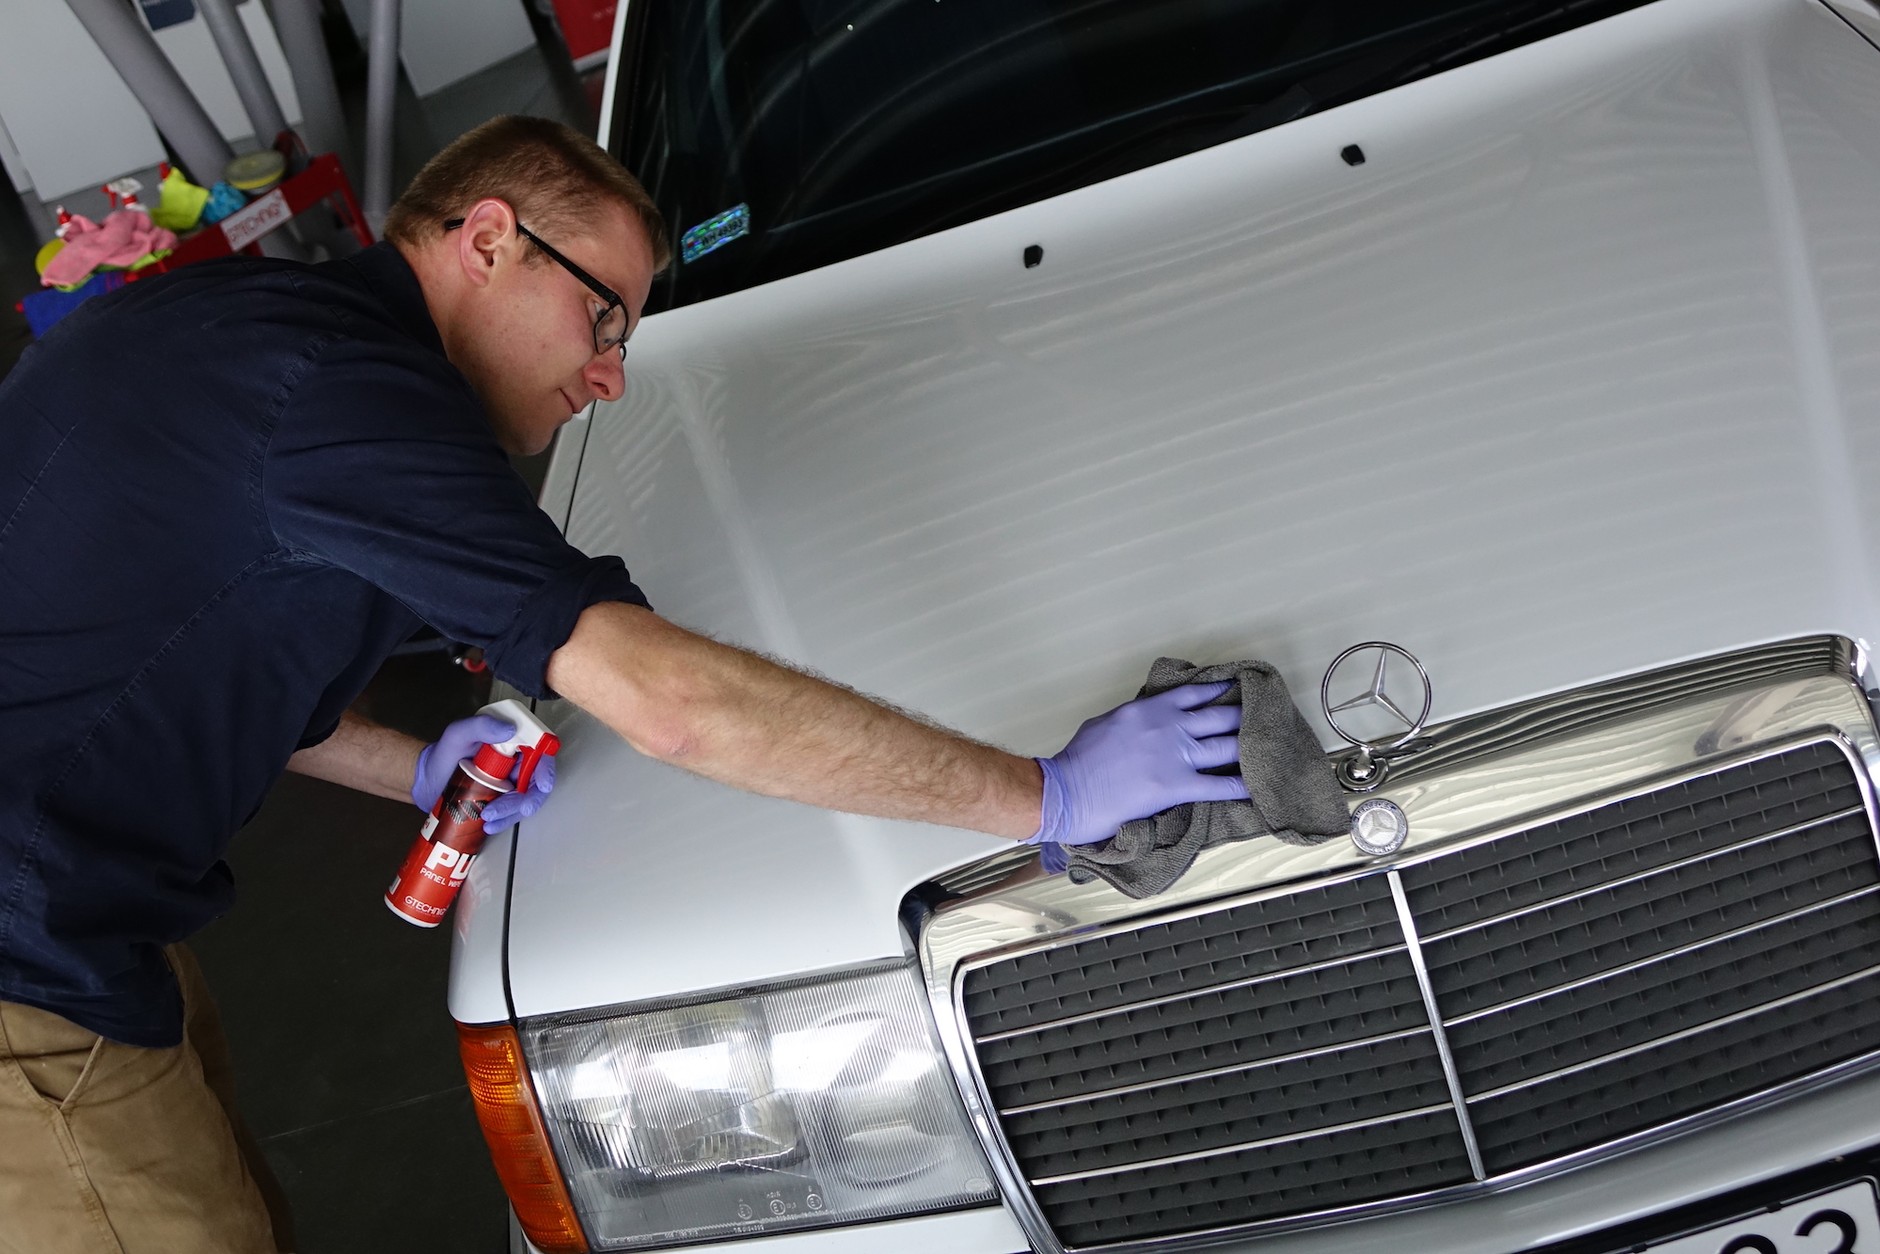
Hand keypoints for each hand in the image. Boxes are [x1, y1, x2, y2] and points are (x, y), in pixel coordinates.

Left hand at [410, 713, 557, 832]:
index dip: (546, 768)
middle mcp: (515, 762)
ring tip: (489, 817)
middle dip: (530, 798)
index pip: (539, 752)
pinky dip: (503, 821)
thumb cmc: (443, 754)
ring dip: (512, 812)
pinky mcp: (501, 800)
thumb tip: (509, 729)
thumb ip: (480, 725)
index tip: (543, 784)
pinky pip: (511, 813)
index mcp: (512, 742)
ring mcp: (509, 783)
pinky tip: (489, 825)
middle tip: (521, 808)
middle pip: (536, 781)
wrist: (426, 780)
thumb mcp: (458, 734)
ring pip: (524, 800)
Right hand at [1028, 681, 1248, 848]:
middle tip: (1265, 717)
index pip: (1195, 694)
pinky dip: (1241, 785)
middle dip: (1244, 717)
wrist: (1068, 790)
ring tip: (1269, 747)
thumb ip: (1134, 718)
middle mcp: (1169, 726)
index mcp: (1150, 709)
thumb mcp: (1107, 722)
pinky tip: (1259, 785)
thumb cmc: (1078, 759)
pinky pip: (1218, 784)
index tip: (1238, 689)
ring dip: (1250, 747)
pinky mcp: (1176, 786)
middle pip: (1220, 717)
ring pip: (1225, 746)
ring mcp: (1175, 755)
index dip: (1220, 691)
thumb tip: (1149, 720)